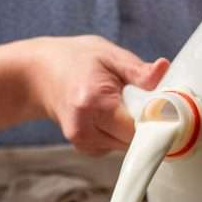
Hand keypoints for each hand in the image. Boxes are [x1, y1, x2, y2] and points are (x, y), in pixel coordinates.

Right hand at [30, 36, 168, 154]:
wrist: (39, 74)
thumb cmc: (76, 59)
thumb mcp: (109, 55)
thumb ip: (137, 70)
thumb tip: (163, 69)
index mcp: (94, 102)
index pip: (136, 128)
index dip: (154, 121)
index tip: (162, 110)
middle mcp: (85, 128)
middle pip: (132, 141)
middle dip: (142, 124)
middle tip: (138, 100)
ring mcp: (82, 141)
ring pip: (124, 146)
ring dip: (129, 129)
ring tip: (118, 104)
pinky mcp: (83, 147)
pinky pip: (113, 146)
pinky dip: (117, 133)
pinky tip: (107, 114)